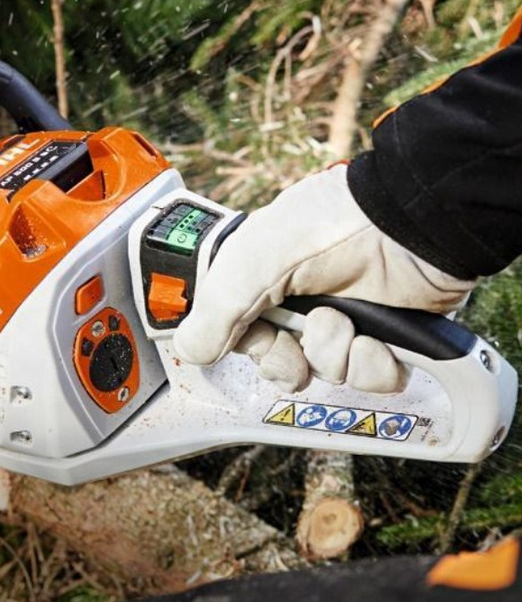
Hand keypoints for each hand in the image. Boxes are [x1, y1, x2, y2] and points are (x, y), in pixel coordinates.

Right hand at [173, 164, 475, 393]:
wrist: (410, 223)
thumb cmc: (327, 227)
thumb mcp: (250, 264)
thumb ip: (214, 313)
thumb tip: (191, 352)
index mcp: (262, 280)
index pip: (241, 336)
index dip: (252, 347)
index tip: (262, 339)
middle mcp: (300, 302)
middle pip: (280, 362)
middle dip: (289, 359)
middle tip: (297, 341)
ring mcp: (344, 319)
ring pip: (325, 373)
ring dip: (333, 356)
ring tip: (345, 324)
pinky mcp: (386, 337)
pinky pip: (370, 379)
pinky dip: (373, 367)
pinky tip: (374, 340)